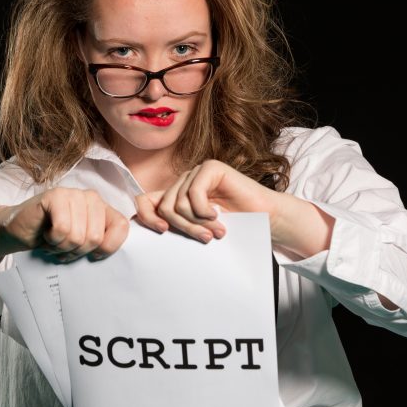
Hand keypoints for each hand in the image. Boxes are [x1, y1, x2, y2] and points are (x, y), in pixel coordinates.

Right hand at [0, 187, 128, 261]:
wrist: (19, 232)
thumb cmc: (53, 238)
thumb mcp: (82, 244)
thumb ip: (100, 243)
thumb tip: (111, 254)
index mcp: (103, 208)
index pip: (121, 227)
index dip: (107, 248)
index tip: (92, 254)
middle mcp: (91, 198)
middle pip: (95, 237)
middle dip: (77, 251)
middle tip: (64, 246)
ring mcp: (73, 194)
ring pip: (77, 236)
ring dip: (61, 246)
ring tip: (54, 240)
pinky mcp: (55, 196)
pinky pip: (62, 229)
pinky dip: (52, 239)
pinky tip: (47, 233)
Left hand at [133, 159, 277, 243]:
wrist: (265, 218)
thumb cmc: (233, 226)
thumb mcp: (197, 228)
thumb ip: (176, 224)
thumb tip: (142, 227)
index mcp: (176, 195)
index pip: (145, 201)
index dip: (147, 217)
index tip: (163, 231)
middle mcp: (183, 181)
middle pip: (164, 207)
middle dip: (183, 227)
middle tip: (205, 238)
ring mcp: (197, 172)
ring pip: (178, 203)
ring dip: (198, 223)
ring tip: (216, 231)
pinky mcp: (210, 168)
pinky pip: (194, 194)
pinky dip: (205, 211)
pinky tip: (219, 216)